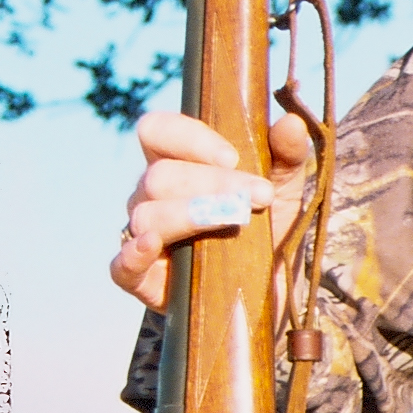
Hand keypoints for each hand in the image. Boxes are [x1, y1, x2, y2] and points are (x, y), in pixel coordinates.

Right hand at [112, 107, 314, 312]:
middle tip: (258, 197)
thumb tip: (291, 123)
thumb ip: (287, 155)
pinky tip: (153, 245)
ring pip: (146, 214)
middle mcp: (152, 195)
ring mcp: (142, 235)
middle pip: (159, 176)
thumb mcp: (284, 189)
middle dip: (210, 184)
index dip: (188, 138)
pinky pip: (121, 266)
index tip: (232, 157)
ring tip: (231, 221)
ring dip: (188, 215)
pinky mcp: (143, 280)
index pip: (157, 131)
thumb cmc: (268, 227)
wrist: (272, 288)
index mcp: (177, 163)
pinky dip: (133, 255)